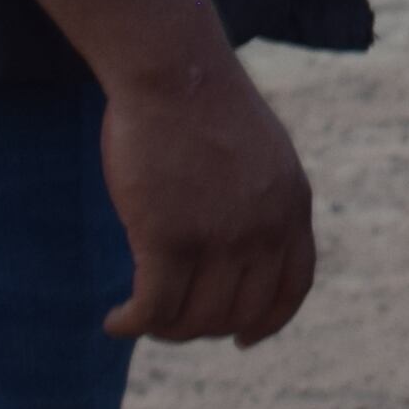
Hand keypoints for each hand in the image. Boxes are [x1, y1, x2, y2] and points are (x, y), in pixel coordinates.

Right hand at [97, 53, 317, 345]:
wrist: (174, 68)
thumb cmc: (203, 103)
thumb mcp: (258, 153)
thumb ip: (259, 200)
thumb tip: (240, 247)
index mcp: (292, 206)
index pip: (291, 288)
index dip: (266, 322)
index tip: (242, 339)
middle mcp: (265, 228)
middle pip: (236, 312)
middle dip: (202, 326)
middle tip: (169, 318)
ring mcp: (220, 236)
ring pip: (193, 318)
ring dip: (164, 327)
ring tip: (140, 317)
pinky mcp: (169, 238)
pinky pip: (153, 309)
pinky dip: (132, 325)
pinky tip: (115, 322)